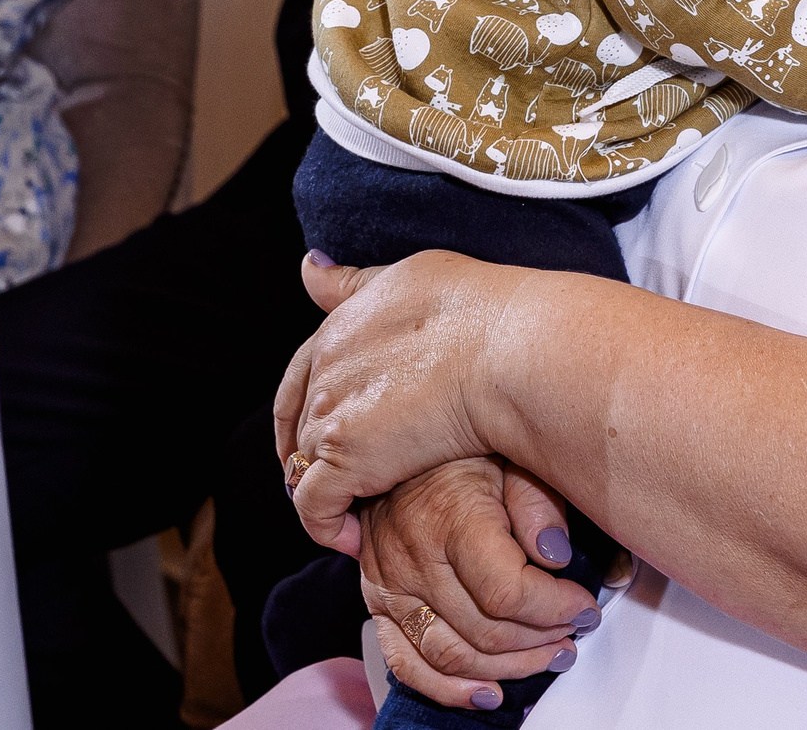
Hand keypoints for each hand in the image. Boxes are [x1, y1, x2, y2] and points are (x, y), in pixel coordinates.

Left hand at [274, 250, 528, 553]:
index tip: (322, 435)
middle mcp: (323, 368)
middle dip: (308, 456)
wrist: (510, 347)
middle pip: (297, 424)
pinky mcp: (344, 457)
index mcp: (338, 327)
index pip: (301, 376)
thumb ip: (356, 283)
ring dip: (323, 493)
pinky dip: (326, 528)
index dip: (307, 410)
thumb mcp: (408, 275)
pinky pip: (314, 508)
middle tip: (335, 484)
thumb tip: (308, 267)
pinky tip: (354, 539)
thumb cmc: (480, 310)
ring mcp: (330, 412)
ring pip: (302, 467)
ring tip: (354, 514)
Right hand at [355, 458, 593, 709]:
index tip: (584, 606)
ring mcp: (390, 586)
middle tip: (573, 633)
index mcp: (450, 518)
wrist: (397, 448)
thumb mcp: (511, 457)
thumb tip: (557, 555)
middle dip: (541, 640)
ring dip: (507, 669)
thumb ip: (538, 504)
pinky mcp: (377, 603)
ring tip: (546, 658)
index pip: (507, 593)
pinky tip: (487, 692)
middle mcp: (414, 558)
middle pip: (485, 630)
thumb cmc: (461, 452)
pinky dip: (448, 688)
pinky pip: (406, 663)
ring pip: (451, 655)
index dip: (556, 609)